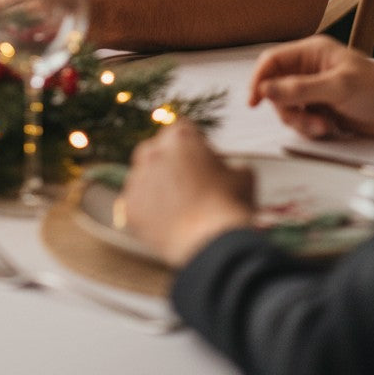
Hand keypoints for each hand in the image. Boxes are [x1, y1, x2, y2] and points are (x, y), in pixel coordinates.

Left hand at [121, 120, 253, 267]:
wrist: (211, 244)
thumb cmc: (229, 207)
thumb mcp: (244, 176)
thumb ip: (231, 165)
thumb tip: (229, 170)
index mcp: (180, 138)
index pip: (182, 129)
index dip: (193, 145)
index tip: (200, 161)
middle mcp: (153, 152)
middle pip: (156, 150)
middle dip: (168, 163)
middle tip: (186, 185)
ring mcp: (137, 179)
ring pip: (143, 177)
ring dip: (156, 187)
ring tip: (177, 208)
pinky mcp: (129, 206)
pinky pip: (136, 203)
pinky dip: (148, 211)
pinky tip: (167, 222)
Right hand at [248, 34, 373, 140]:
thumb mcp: (339, 87)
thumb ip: (300, 89)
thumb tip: (265, 90)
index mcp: (312, 53)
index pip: (272, 61)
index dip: (259, 79)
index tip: (254, 101)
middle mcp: (310, 70)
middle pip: (276, 90)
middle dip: (288, 109)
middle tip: (306, 121)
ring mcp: (316, 92)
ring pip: (288, 109)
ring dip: (302, 123)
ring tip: (324, 128)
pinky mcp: (323, 112)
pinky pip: (302, 123)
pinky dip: (312, 130)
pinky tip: (331, 130)